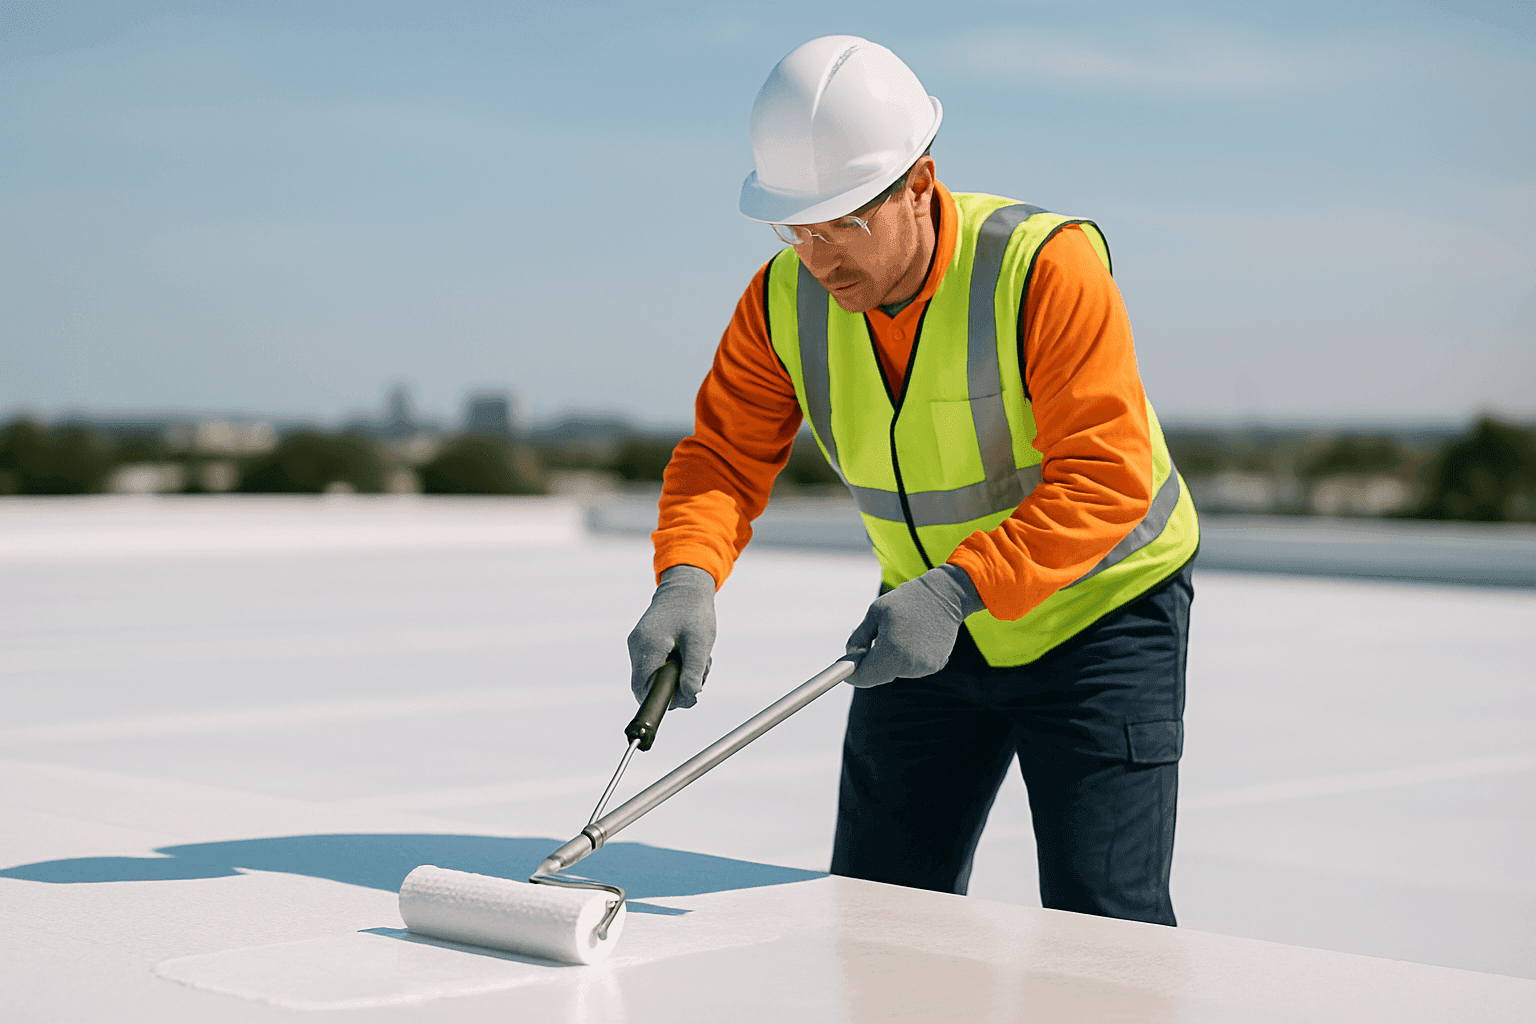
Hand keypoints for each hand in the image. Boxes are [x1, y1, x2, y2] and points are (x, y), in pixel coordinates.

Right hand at [627, 565, 715, 708]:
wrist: (685, 587)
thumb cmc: (694, 612)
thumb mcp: (700, 642)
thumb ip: (694, 671)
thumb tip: (689, 696)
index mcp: (648, 646)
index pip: (643, 688)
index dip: (661, 700)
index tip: (686, 698)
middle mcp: (636, 646)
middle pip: (648, 685)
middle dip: (676, 688)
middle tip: (700, 675)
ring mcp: (637, 645)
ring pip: (653, 677)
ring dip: (677, 677)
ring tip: (698, 661)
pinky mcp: (642, 644)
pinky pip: (654, 666)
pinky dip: (672, 667)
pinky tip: (688, 656)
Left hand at [844, 565, 983, 687]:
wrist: (944, 596)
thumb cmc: (906, 600)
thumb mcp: (875, 613)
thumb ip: (859, 637)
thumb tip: (850, 655)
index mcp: (891, 651)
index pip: (866, 677)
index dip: (854, 675)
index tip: (848, 669)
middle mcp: (908, 664)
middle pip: (881, 676)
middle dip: (872, 664)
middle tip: (871, 643)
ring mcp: (924, 667)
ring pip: (896, 671)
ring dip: (891, 660)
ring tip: (899, 633)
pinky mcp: (936, 665)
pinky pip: (912, 667)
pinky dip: (908, 657)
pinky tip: (914, 637)